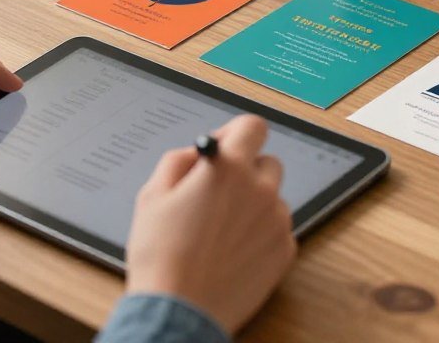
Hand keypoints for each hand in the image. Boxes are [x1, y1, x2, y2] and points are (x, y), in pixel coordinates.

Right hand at [124, 115, 296, 333]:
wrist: (178, 311)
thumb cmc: (160, 255)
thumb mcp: (153, 194)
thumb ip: (179, 160)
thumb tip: (199, 153)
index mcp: (227, 168)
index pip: (253, 126)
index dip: (237, 133)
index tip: (225, 147)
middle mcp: (260, 190)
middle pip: (266, 162)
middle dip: (245, 171)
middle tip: (219, 194)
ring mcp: (276, 222)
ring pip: (272, 198)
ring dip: (253, 204)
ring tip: (220, 231)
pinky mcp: (285, 251)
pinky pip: (277, 229)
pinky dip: (260, 234)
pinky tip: (232, 252)